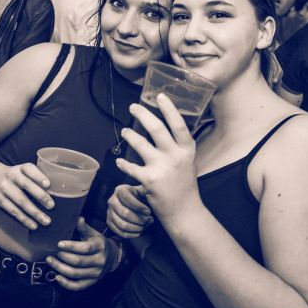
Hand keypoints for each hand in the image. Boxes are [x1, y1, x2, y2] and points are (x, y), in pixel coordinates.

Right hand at [0, 163, 52, 230]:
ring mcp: (4, 188)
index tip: (48, 184)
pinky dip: (24, 219)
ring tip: (46, 221)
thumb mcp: (22, 171)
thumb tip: (56, 193)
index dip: (39, 176)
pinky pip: (13, 211)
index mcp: (20, 168)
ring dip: (34, 212)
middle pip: (26, 185)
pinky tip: (33, 225)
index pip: (30, 169)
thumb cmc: (15, 176)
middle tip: (51, 206)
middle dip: (40, 196)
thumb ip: (35, 178)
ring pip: (21, 201)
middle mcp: (11, 176)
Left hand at [46, 218, 115, 290]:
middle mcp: (99, 261)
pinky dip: (66, 283)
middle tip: (51, 253)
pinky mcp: (92, 282)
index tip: (59, 243)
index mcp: (100, 247)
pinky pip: (77, 286)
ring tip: (51, 261)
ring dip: (60, 268)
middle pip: (78, 262)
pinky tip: (57, 277)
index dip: (71, 247)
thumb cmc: (98, 243)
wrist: (112, 257)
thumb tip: (76, 218)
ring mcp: (96, 273)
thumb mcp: (93, 233)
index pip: (85, 248)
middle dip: (62, 257)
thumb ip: (83, 227)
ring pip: (75, 274)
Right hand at [107, 184, 152, 238]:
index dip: (138, 207)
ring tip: (146, 225)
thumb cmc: (142, 198)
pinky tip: (141, 231)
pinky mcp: (110, 223)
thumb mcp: (145, 191)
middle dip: (140, 219)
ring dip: (137, 228)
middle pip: (125, 213)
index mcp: (120, 190)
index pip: (127, 198)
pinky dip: (133, 234)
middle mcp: (112, 200)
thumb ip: (148, 190)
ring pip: (123, 225)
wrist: (136, 206)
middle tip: (150, 220)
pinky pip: (121, 233)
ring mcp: (109, 212)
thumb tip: (152, 191)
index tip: (149, 212)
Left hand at [115, 94, 201, 223]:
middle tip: (133, 107)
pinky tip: (119, 161)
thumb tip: (162, 129)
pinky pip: (131, 167)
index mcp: (187, 150)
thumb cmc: (184, 185)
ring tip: (125, 132)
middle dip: (142, 114)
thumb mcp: (188, 162)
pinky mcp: (149, 180)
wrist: (184, 211)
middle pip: (157, 128)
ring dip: (129, 136)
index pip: (178, 124)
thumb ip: (178, 147)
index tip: (159, 96)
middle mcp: (176, 156)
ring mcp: (162, 168)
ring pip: (140, 144)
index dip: (169, 108)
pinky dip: (123, 163)